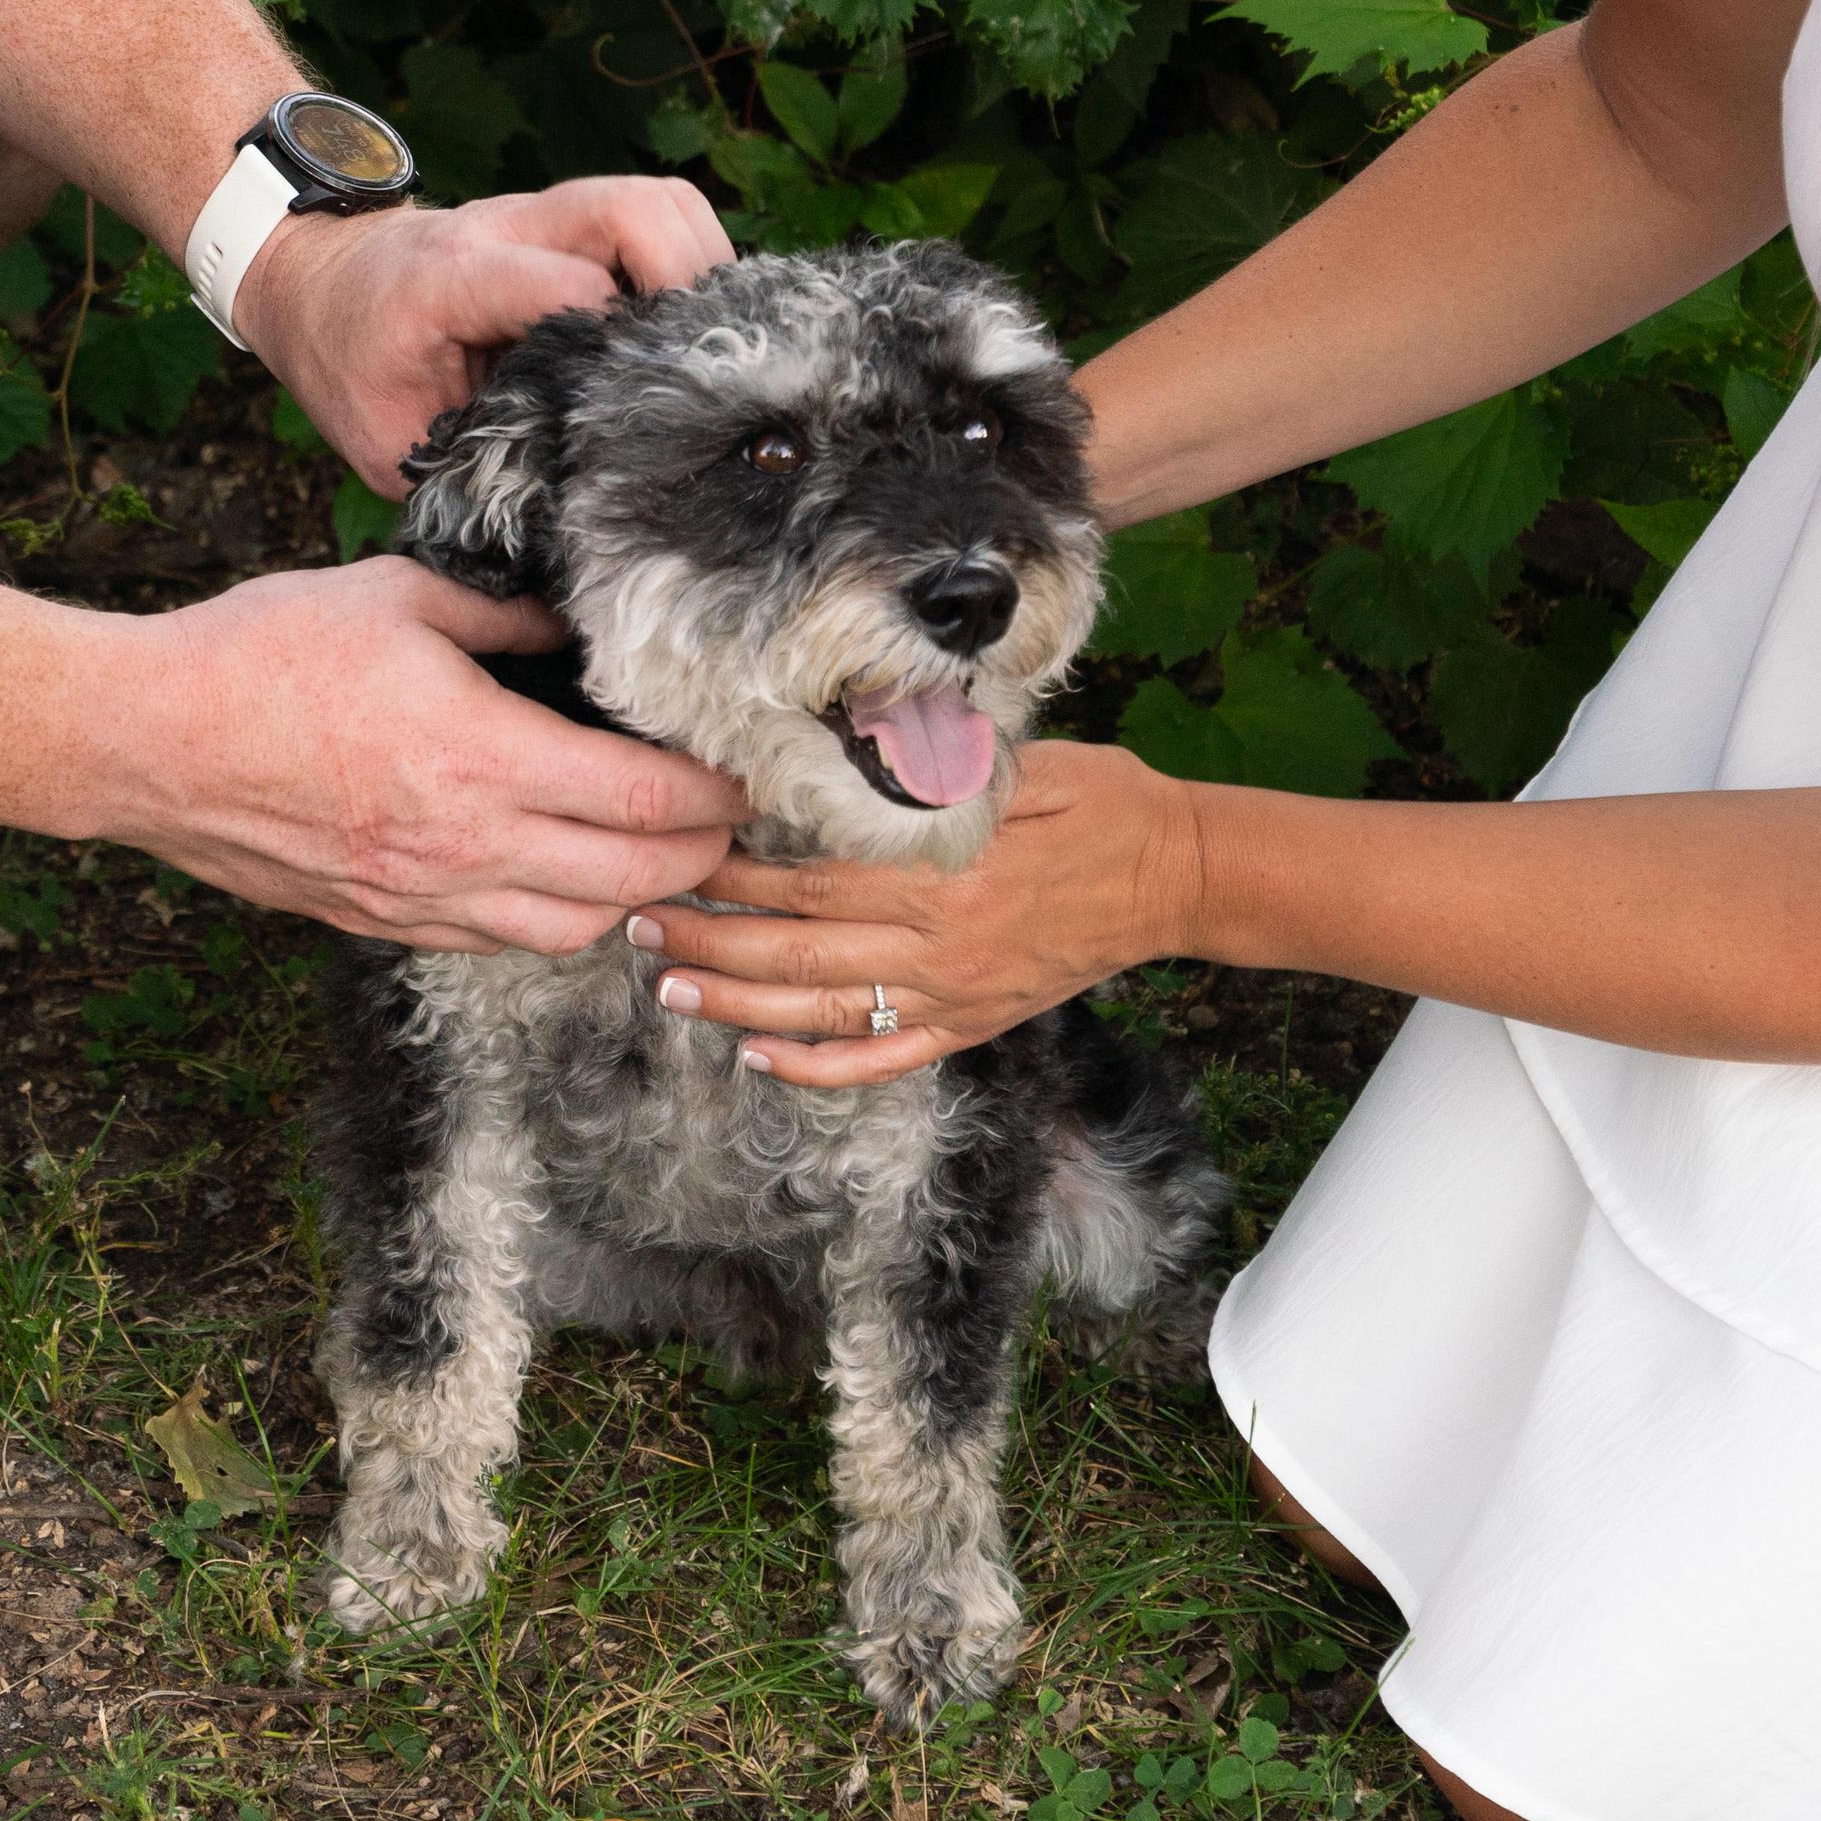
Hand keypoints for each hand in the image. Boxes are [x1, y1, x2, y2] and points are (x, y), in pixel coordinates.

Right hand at [111, 556, 745, 952]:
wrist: (147, 741)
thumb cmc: (262, 655)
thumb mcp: (399, 598)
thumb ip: (507, 618)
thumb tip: (577, 625)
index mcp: (481, 757)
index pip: (647, 802)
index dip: (715, 794)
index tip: (745, 771)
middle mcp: (465, 845)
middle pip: (634, 880)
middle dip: (701, 854)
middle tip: (729, 818)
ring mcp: (423, 896)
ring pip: (575, 930)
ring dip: (634, 900)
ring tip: (660, 855)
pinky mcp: (383, 921)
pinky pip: (501, 941)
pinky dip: (555, 919)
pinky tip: (565, 879)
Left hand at [229, 177, 734, 491]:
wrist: (320, 279)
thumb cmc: (349, 364)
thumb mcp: (385, 440)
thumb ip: (466, 474)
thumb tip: (552, 539)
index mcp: (447, 282)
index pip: (566, 286)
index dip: (620, 342)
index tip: (641, 410)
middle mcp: (505, 227)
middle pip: (637, 212)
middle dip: (690, 287)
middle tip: (700, 373)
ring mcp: (546, 212)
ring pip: (665, 204)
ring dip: (705, 271)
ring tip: (702, 355)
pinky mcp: (575, 218)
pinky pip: (664, 218)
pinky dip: (694, 266)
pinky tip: (683, 335)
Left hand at [632, 741, 1206, 1085]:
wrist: (1180, 878)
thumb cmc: (1105, 804)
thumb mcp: (1028, 765)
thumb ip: (942, 771)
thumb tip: (858, 751)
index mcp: (947, 876)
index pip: (813, 881)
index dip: (736, 875)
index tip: (680, 854)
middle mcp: (941, 946)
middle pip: (798, 952)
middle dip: (709, 940)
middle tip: (641, 922)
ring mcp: (954, 996)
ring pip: (823, 1014)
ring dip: (739, 1004)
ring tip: (670, 987)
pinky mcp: (972, 1026)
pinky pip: (882, 1062)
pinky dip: (817, 1068)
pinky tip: (760, 1057)